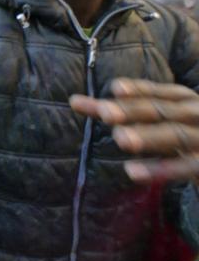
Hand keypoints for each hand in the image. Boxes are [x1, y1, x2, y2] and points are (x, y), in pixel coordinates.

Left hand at [70, 78, 198, 183]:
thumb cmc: (183, 134)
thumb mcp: (156, 120)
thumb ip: (117, 111)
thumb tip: (74, 101)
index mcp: (182, 99)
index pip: (156, 92)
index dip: (137, 89)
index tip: (114, 88)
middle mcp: (195, 114)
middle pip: (161, 111)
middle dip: (133, 111)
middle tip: (105, 114)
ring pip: (175, 135)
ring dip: (148, 136)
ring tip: (119, 139)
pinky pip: (185, 166)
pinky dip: (160, 169)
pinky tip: (132, 172)